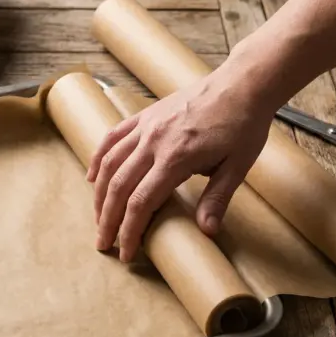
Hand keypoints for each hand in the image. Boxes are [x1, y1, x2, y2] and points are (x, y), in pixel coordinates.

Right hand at [85, 65, 274, 261]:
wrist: (242, 84)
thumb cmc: (243, 125)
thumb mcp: (237, 166)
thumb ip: (217, 199)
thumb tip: (206, 231)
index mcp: (176, 158)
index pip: (141, 202)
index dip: (130, 231)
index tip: (127, 252)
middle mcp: (153, 142)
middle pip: (118, 187)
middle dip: (107, 220)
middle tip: (103, 244)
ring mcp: (145, 127)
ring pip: (110, 164)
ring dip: (98, 194)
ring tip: (98, 218)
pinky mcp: (144, 116)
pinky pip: (112, 137)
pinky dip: (98, 158)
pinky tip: (93, 177)